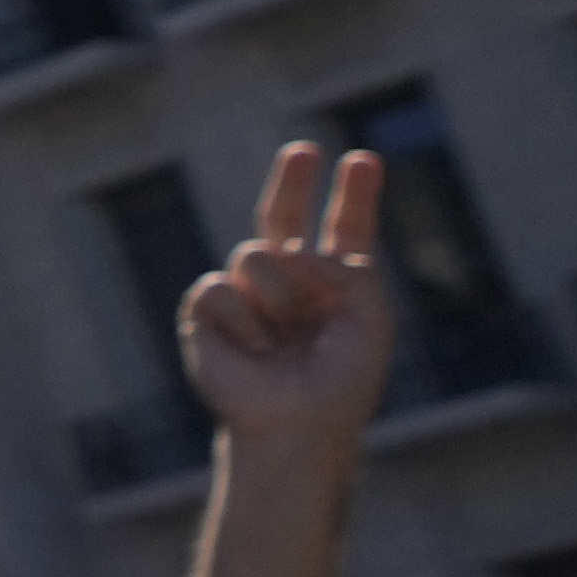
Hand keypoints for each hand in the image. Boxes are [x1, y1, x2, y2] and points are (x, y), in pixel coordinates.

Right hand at [186, 139, 406, 456]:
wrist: (296, 426)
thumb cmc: (341, 384)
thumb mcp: (370, 321)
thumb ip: (348, 270)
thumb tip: (289, 251)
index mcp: (335, 286)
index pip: (343, 229)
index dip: (353, 195)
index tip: (363, 160)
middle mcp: (290, 283)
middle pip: (283, 215)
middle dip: (292, 180)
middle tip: (303, 150)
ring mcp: (247, 294)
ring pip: (256, 254)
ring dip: (280, 297)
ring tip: (284, 340)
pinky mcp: (207, 313)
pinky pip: (220, 287)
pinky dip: (244, 320)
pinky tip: (253, 350)